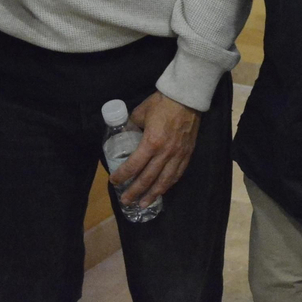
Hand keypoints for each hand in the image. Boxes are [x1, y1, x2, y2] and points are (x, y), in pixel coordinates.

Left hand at [108, 92, 199, 207]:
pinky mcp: (187, 154)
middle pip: (148, 178)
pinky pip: (177, 174)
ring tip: (143, 204)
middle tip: (126, 201)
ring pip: (164, 181)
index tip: (114, 181)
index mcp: (151, 143)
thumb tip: (124, 133)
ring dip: (153, 194)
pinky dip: (168, 184)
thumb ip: (132, 124)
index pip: (134, 165)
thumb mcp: (140, 112)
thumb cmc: (162, 103)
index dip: (122, 175)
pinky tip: (162, 190)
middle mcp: (165, 153)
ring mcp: (178, 155)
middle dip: (135, 191)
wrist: (187, 97)